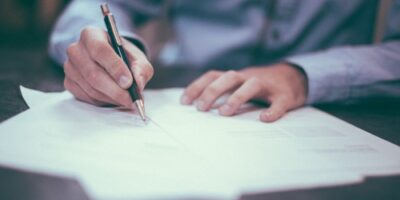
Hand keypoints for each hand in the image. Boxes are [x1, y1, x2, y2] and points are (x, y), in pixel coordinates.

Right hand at [63, 26, 153, 107]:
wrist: (111, 62)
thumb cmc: (124, 57)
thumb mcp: (137, 59)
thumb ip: (141, 69)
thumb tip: (138, 84)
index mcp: (91, 35)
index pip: (100, 50)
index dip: (115, 67)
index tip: (128, 82)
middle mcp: (76, 49)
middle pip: (93, 73)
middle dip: (115, 90)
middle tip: (131, 99)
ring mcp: (70, 67)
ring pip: (91, 88)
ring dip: (112, 97)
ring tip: (127, 100)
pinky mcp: (69, 82)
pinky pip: (87, 97)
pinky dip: (103, 101)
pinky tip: (114, 98)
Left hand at [181, 63, 307, 121]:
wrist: (294, 78)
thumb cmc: (261, 86)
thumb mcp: (240, 85)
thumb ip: (224, 92)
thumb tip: (199, 107)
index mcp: (237, 77)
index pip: (213, 76)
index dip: (198, 86)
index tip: (184, 101)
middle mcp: (249, 77)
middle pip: (229, 77)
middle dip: (213, 91)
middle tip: (201, 108)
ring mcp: (268, 85)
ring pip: (252, 85)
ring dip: (237, 97)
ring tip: (225, 113)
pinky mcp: (285, 95)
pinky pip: (279, 102)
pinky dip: (273, 110)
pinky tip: (265, 119)